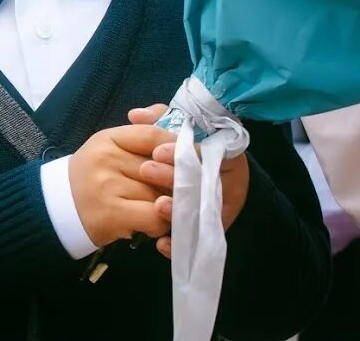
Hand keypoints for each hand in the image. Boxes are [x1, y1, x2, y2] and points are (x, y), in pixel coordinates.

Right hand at [68, 125, 177, 247]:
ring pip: (161, 194)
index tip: (186, 160)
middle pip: (161, 168)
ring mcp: (108, 187)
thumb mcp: (111, 146)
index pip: (152, 135)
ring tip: (163, 208)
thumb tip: (169, 117)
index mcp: (109, 138)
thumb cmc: (93, 175)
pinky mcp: (111, 214)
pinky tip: (153, 224)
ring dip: (169, 205)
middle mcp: (107, 159)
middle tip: (181, 190)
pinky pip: (154, 218)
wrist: (57, 206)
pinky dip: (160, 224)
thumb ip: (141, 131)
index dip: (176, 148)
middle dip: (177, 182)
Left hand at [129, 105, 250, 258]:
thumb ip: (160, 118)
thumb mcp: (178, 129)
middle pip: (201, 180)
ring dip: (177, 210)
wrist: (207, 183)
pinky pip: (195, 239)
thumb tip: (135, 114)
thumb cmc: (187, 150)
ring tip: (157, 206)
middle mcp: (224, 180)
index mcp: (222, 150)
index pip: (205, 150)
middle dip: (172, 176)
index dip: (181, 152)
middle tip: (147, 170)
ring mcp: (218, 207)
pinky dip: (177, 243)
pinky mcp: (209, 230)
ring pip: (199, 210)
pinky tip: (161, 244)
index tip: (156, 151)